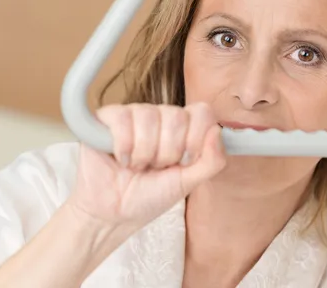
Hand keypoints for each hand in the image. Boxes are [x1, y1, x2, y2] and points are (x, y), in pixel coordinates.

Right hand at [67, 102, 225, 232]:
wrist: (114, 214)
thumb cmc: (150, 196)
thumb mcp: (188, 183)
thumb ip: (211, 161)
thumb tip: (217, 131)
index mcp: (184, 128)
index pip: (202, 112)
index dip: (196, 138)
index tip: (185, 161)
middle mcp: (161, 116)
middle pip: (177, 116)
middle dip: (168, 152)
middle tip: (157, 167)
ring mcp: (135, 114)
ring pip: (150, 116)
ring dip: (145, 152)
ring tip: (138, 166)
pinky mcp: (108, 117)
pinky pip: (123, 118)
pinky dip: (124, 146)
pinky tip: (122, 159)